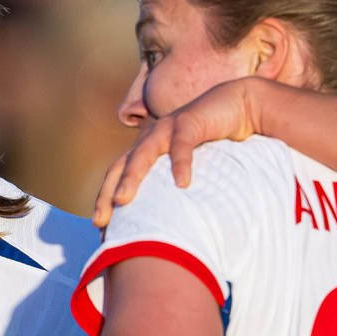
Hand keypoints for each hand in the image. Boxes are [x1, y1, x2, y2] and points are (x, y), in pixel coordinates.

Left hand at [93, 77, 269, 226]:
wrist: (237, 106)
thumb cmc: (214, 143)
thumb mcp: (189, 169)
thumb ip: (175, 189)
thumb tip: (170, 228)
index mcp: (147, 150)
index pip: (118, 176)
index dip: (106, 200)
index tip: (100, 229)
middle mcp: (150, 138)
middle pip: (121, 166)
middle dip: (107, 192)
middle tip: (100, 219)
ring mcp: (168, 128)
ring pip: (142, 154)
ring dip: (130, 177)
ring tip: (122, 200)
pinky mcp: (190, 121)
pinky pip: (182, 145)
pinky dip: (180, 163)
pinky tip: (182, 184)